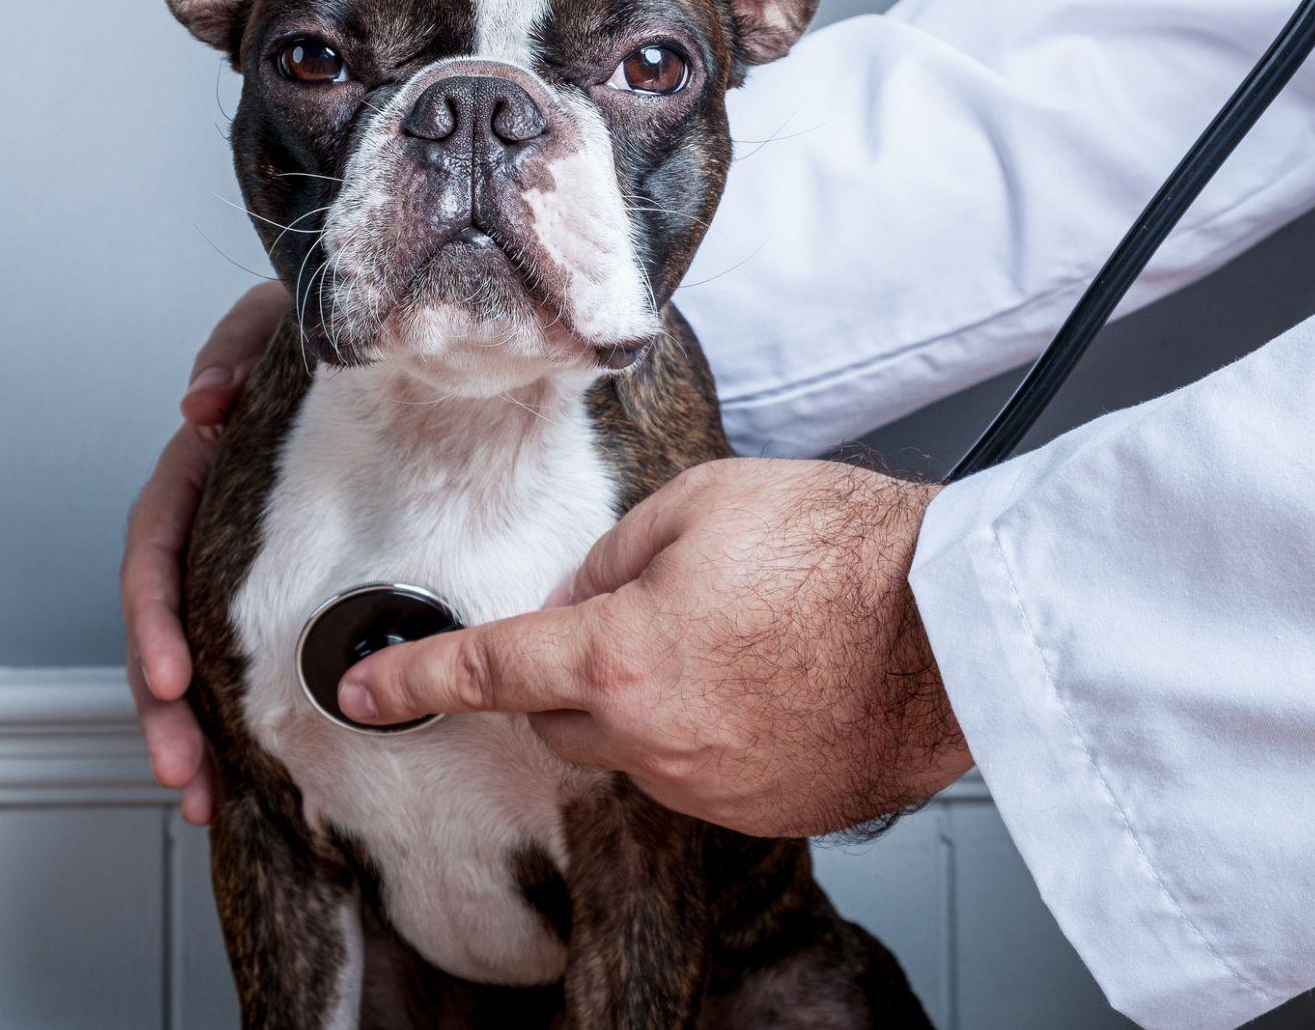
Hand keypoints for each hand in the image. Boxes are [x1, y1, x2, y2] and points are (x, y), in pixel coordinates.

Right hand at [122, 282, 287, 823]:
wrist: (409, 337)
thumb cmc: (340, 335)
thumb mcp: (285, 322)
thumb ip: (239, 346)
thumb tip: (201, 406)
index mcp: (202, 463)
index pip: (157, 543)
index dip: (153, 614)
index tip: (175, 678)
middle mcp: (211, 517)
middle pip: (162, 621)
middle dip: (160, 705)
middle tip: (182, 769)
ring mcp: (240, 557)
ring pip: (191, 652)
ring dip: (184, 730)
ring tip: (198, 794)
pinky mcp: (283, 586)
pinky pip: (244, 655)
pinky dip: (233, 716)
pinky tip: (238, 773)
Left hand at [338, 458, 972, 836]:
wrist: (952, 626)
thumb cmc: (846, 554)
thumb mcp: (703, 503)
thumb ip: (614, 553)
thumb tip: (584, 593)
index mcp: (619, 657)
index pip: (488, 669)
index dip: (413, 678)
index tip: (362, 688)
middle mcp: (653, 740)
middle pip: (562, 717)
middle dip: (577, 671)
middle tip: (652, 610)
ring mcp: (710, 788)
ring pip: (637, 746)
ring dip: (654, 700)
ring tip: (740, 638)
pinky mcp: (764, 812)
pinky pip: (703, 773)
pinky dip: (714, 733)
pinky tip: (772, 682)